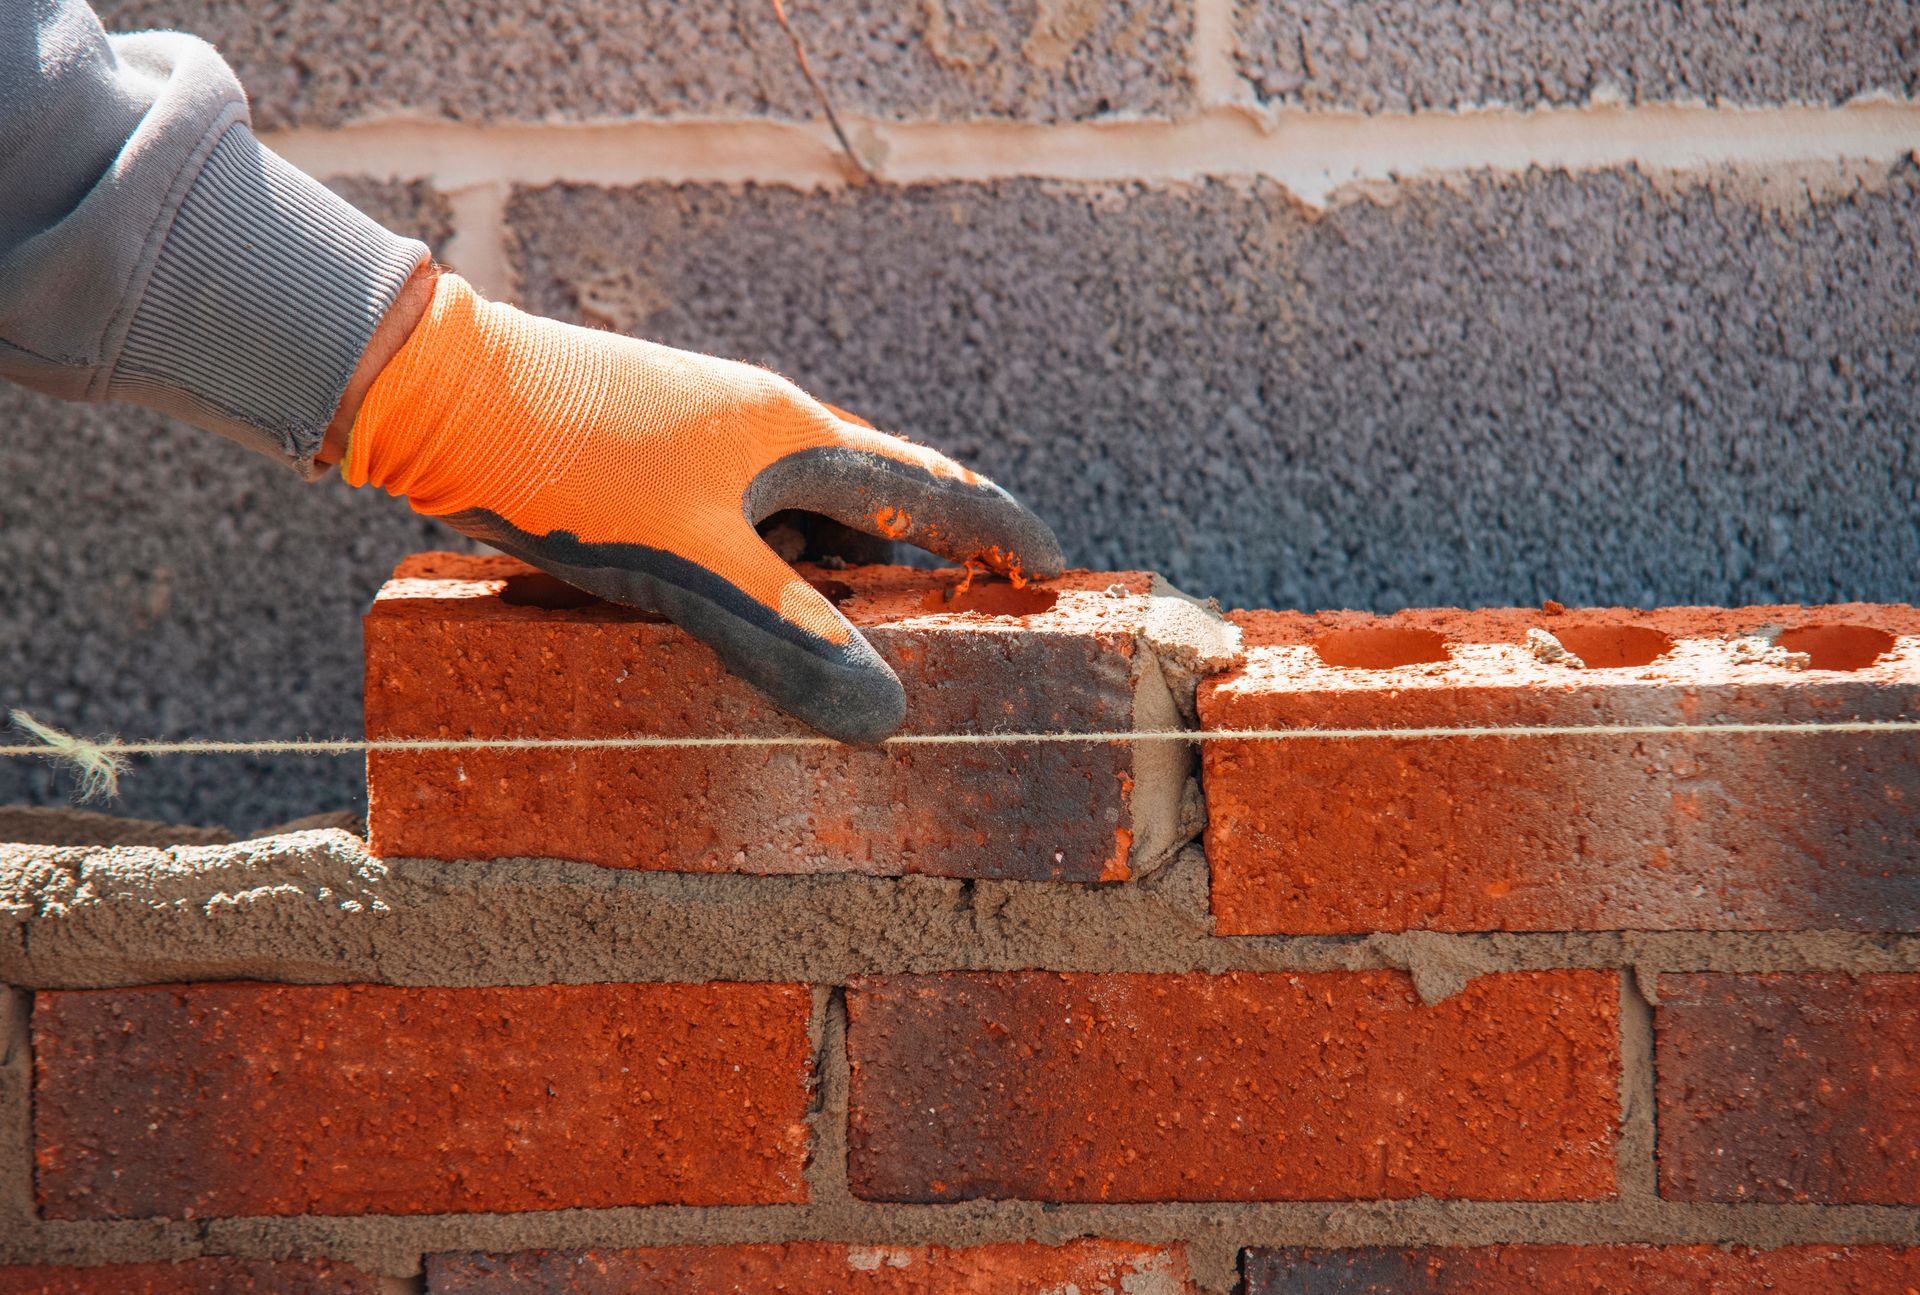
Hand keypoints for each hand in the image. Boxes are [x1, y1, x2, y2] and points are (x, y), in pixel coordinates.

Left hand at [338, 272, 1062, 741]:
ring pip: (804, 527)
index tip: (1053, 575)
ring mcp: (711, 450)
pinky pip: (746, 535)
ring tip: (861, 663)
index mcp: (800, 437)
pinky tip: (754, 634)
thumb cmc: (575, 468)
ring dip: (837, 589)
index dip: (1000, 535)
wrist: (443, 398)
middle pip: (876, 511)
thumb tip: (885, 714)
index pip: (935, 489)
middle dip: (921, 578)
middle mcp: (767, 434)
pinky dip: (770, 584)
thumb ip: (790, 637)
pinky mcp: (660, 473)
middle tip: (960, 647)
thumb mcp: (693, 566)